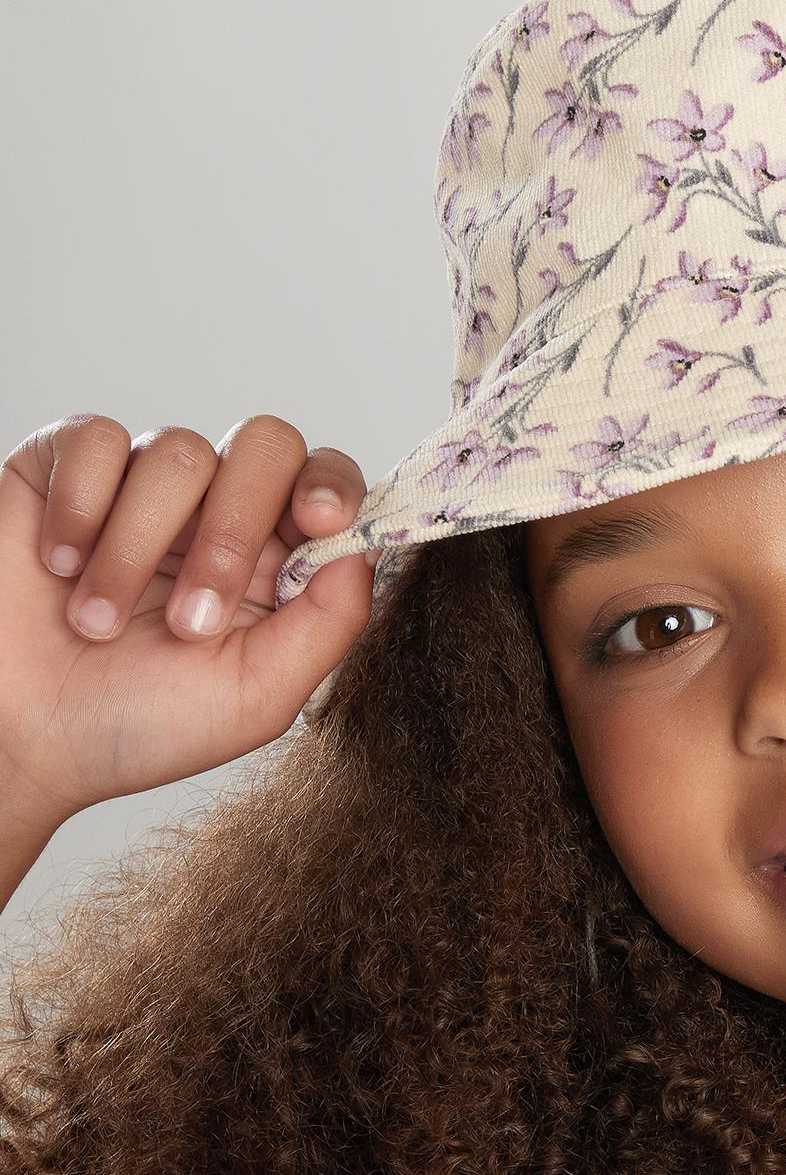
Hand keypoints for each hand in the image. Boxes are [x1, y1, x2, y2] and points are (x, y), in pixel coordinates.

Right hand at [0, 414, 373, 828]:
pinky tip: (58, 568)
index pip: (326, 484)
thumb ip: (326, 625)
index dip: (331, 487)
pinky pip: (96, 440)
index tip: (319, 520)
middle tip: (188, 620)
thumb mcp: (255, 698)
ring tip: (98, 623)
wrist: (19, 734)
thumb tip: (362, 549)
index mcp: (275, 563)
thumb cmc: (135, 726)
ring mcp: (143, 486)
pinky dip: (79, 511)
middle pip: (265, 445)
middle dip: (234, 530)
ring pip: (177, 453)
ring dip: (136, 550)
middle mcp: (217, 512)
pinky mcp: (65, 467)